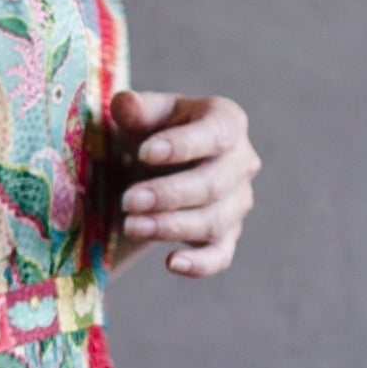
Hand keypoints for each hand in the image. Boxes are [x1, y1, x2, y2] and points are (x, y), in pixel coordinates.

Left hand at [112, 89, 259, 277]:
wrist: (158, 169)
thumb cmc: (152, 133)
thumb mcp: (143, 116)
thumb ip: (135, 109)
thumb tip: (124, 103)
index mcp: (227, 122)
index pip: (215, 135)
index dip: (181, 146)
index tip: (143, 153)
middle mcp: (242, 162)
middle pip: (213, 185)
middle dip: (168, 195)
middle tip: (128, 201)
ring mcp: (238, 203)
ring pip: (213, 222)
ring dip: (170, 226)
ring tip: (130, 226)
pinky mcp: (227, 236)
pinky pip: (220, 256)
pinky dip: (199, 264)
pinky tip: (172, 263)